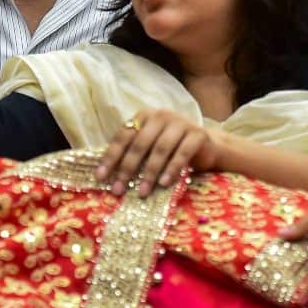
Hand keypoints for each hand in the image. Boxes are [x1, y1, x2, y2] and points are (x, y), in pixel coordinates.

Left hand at [96, 108, 223, 197]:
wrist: (207, 147)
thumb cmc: (171, 149)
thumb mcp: (150, 147)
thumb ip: (132, 153)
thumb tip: (105, 175)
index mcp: (144, 116)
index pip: (123, 136)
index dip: (111, 157)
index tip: (101, 177)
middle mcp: (161, 115)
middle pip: (140, 144)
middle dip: (127, 169)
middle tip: (118, 189)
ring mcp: (181, 123)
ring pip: (160, 149)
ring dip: (149, 173)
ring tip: (142, 192)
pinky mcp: (198, 134)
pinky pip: (182, 153)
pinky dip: (172, 170)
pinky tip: (164, 184)